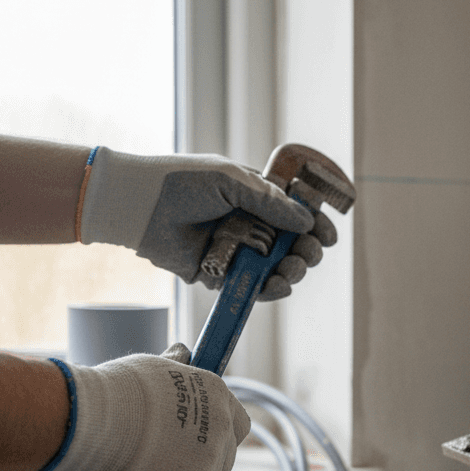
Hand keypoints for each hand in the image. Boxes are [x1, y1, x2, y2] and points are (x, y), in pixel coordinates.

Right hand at [46, 344, 250, 470]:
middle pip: (225, 459)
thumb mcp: (151, 368)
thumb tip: (184, 352)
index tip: (196, 443)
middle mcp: (222, 428)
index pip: (238, 425)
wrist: (90, 420)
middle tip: (164, 463)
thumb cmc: (112, 390)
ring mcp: (210, 462)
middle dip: (201, 464)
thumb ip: (176, 369)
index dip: (219, 437)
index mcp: (218, 396)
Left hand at [78, 148, 337, 299]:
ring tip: (291, 269)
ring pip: (278, 268)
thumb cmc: (182, 183)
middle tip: (309, 254)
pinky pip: (254, 287)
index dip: (316, 224)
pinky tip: (279, 285)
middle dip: (308, 251)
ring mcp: (238, 251)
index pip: (297, 213)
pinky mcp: (222, 275)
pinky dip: (271, 290)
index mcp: (256, 197)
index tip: (329, 236)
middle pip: (293, 244)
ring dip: (293, 271)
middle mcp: (250, 225)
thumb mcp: (232, 180)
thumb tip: (306, 221)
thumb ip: (271, 202)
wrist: (140, 206)